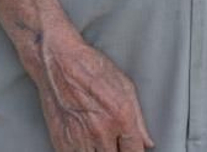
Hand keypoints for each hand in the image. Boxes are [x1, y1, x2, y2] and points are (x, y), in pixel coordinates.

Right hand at [31, 34, 154, 151]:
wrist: (59, 63)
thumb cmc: (90, 68)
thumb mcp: (125, 87)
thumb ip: (139, 120)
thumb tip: (147, 142)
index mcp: (120, 117)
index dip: (135, 151)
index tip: (133, 149)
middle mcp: (101, 131)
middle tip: (116, 144)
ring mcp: (80, 139)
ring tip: (101, 143)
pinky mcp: (61, 141)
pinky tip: (86, 143)